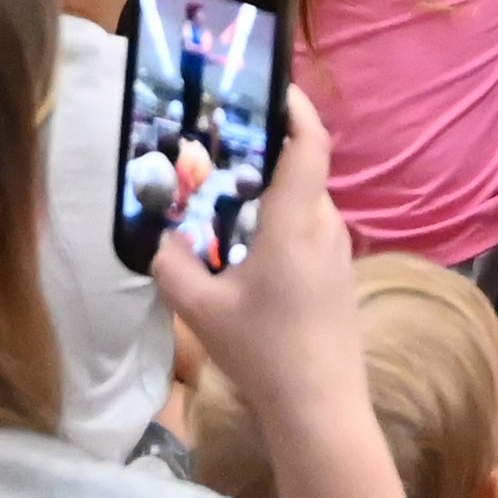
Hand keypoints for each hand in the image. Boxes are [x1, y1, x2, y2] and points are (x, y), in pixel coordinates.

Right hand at [151, 84, 359, 384]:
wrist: (321, 409)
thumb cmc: (265, 352)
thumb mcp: (200, 310)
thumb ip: (171, 265)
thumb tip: (157, 239)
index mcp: (297, 220)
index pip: (310, 143)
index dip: (295, 108)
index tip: (269, 88)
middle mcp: (325, 226)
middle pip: (302, 171)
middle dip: (264, 154)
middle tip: (217, 151)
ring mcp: (338, 254)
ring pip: (305, 204)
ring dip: (271, 194)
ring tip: (224, 202)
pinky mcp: (339, 278)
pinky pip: (310, 231)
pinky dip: (281, 225)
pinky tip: (247, 252)